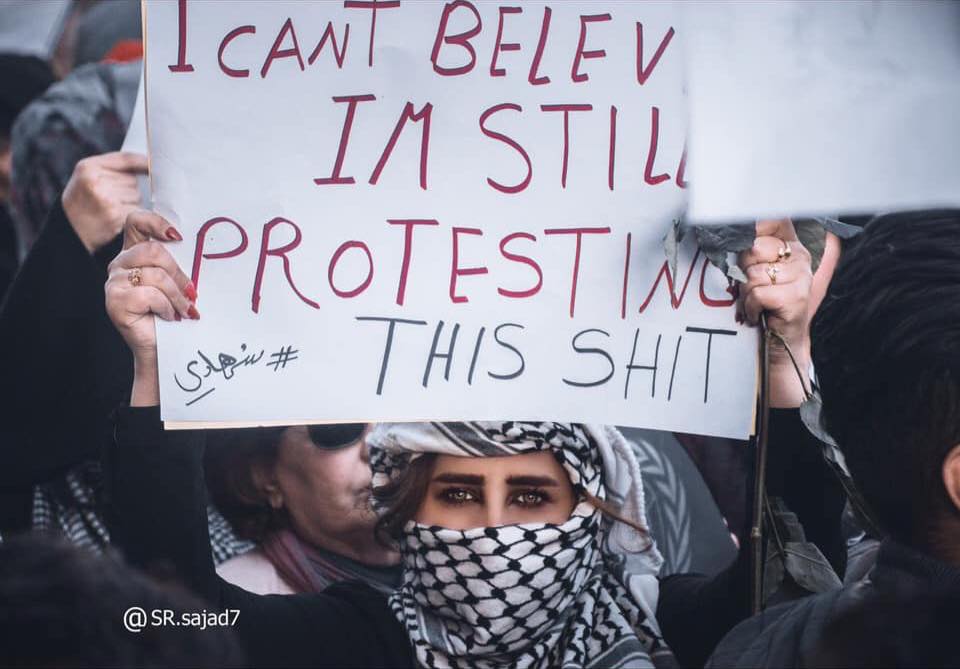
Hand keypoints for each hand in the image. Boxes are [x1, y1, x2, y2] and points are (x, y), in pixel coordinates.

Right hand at [62, 151, 149, 253]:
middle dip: (129, 188)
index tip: (155, 165)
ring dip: (132, 202)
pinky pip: (137, 210)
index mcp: (88, 167)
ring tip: (113, 208)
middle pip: (133, 179)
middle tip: (113, 198)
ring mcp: (106, 199)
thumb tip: (147, 165)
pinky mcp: (116, 216)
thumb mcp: (87, 179)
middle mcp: (96, 181)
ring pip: (137, 195)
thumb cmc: (81, 205)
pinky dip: (133, 214)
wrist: (70, 234)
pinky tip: (118, 218)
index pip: (127, 158)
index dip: (144, 162)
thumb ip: (111, 169)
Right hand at [105, 210, 197, 404]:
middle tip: (191, 293)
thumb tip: (203, 246)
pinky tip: (168, 317)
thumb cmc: (174, 313)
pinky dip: (166, 308)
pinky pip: (149, 295)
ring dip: (177, 296)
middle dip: (179, 274)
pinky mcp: (114, 301)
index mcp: (134, 253)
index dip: (155, 222)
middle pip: (153, 251)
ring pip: (155, 275)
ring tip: (182, 311)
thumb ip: (179, 262)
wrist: (164, 349)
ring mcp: (113, 283)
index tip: (178, 237)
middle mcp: (120, 264)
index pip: (136, 221)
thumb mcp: (178, 282)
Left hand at [737, 218, 812, 407]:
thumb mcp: (755, 273)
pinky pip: (757, 294)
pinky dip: (751, 308)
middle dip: (743, 272)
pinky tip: (759, 314)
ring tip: (755, 304)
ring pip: (753, 274)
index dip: (750, 227)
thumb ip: (749, 250)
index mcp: (790, 245)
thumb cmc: (764, 306)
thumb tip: (726, 230)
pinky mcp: (796, 298)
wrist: (780, 344)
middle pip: (754, 249)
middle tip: (751, 288)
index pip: (772, 219)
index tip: (738, 238)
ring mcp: (801, 277)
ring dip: (746, 294)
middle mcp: (800, 257)